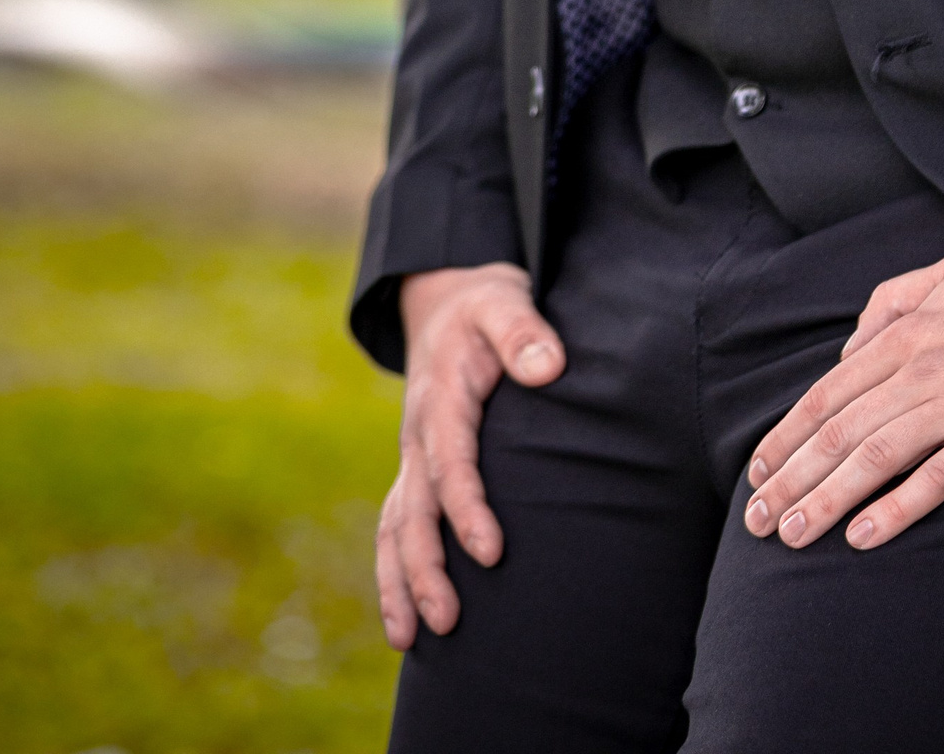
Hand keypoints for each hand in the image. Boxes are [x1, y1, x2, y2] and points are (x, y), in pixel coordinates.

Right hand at [375, 263, 565, 647]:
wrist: (448, 301)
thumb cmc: (487, 306)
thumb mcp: (504, 300)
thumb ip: (524, 331)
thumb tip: (548, 368)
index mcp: (442, 397)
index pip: (451, 461)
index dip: (467, 508)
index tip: (491, 552)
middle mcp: (418, 434)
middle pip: (413, 509)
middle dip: (426, 568)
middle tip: (448, 621)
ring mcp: (412, 456)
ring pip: (395, 527)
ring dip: (400, 582)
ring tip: (411, 642)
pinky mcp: (416, 470)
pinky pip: (396, 526)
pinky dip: (394, 572)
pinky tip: (404, 622)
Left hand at [743, 252, 943, 553]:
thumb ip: (894, 300)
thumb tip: (850, 346)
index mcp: (908, 332)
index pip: (830, 391)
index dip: (788, 435)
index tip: (757, 473)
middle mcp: (923, 366)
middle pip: (841, 429)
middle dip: (792, 478)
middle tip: (756, 522)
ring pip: (877, 456)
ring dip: (827, 499)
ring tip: (793, 535)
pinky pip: (938, 476)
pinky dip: (898, 508)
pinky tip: (865, 537)